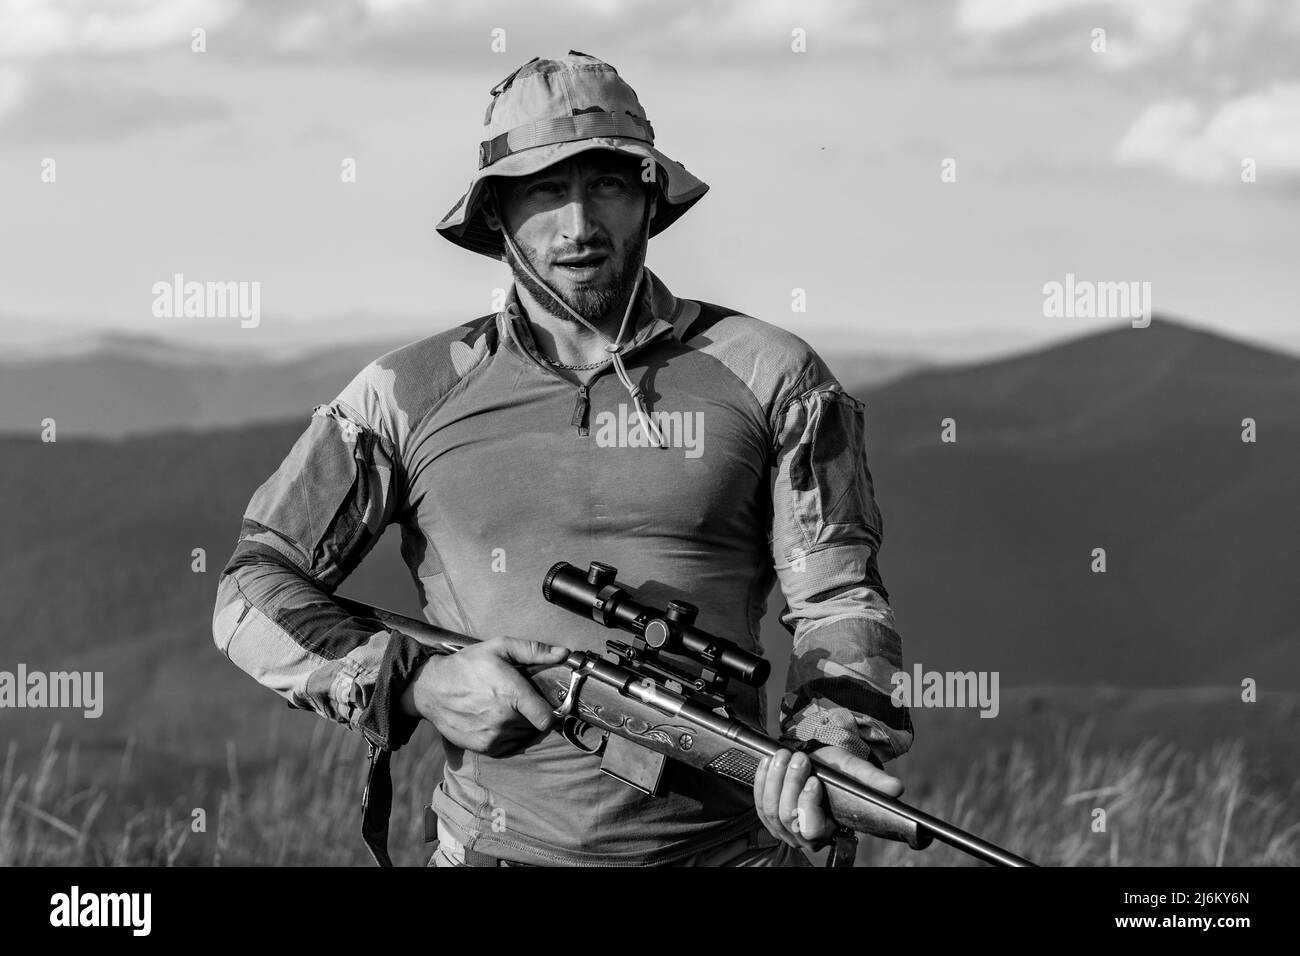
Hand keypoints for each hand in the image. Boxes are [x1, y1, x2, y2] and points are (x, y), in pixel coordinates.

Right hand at [400, 638, 569, 756]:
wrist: (432, 688)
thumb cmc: (468, 664)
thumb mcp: (500, 647)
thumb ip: (534, 650)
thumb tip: (564, 653)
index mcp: (512, 694)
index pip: (546, 718)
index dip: (551, 711)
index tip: (546, 703)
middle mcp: (504, 719)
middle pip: (535, 725)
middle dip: (532, 713)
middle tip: (518, 700)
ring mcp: (493, 736)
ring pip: (523, 736)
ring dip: (520, 725)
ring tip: (505, 708)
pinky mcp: (483, 747)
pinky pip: (509, 746)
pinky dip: (508, 735)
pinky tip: (496, 719)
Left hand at [753, 746, 903, 852]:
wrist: (816, 761)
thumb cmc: (837, 771)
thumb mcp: (855, 772)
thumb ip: (873, 781)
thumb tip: (896, 789)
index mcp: (829, 829)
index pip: (813, 828)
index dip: (809, 805)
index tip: (815, 781)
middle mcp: (804, 835)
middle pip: (787, 816)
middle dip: (790, 783)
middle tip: (798, 758)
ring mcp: (783, 828)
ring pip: (771, 809)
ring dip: (775, 778)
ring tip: (784, 755)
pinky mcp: (768, 815)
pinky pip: (758, 801)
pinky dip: (762, 780)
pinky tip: (768, 762)